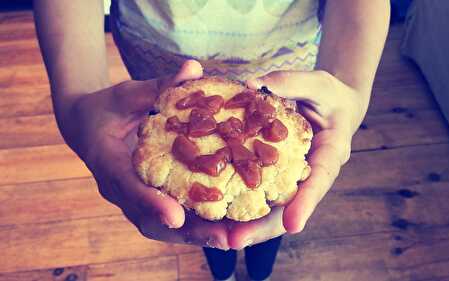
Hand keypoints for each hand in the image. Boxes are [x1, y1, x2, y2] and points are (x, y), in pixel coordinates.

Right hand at [55, 60, 228, 248]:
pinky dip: (194, 226)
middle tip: (224, 239)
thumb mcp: (128, 94)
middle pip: (149, 219)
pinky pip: (167, 220)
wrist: (86, 126)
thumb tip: (194, 68)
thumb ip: (159, 86)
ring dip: (196, 235)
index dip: (151, 203)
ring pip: (160, 226)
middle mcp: (117, 188)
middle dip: (187, 232)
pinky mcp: (143, 201)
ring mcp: (130, 199)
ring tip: (233, 238)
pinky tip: (224, 227)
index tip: (176, 217)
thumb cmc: (107, 107)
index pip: (128, 186)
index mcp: (106, 162)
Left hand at [228, 70, 367, 247]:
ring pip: (274, 209)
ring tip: (221, 238)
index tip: (294, 225)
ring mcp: (293, 179)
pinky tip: (217, 214)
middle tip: (236, 241)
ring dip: (249, 225)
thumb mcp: (317, 83)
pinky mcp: (275, 176)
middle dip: (265, 228)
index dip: (306, 203)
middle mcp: (311, 173)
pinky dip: (241, 205)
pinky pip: (261, 194)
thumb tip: (252, 84)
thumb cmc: (328, 95)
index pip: (320, 179)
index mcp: (331, 152)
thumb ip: (290, 83)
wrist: (331, 107)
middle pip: (292, 208)